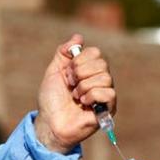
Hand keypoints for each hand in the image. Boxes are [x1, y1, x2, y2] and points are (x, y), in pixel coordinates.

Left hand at [35, 33, 116, 152]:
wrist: (50, 122)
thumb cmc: (51, 100)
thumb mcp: (53, 71)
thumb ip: (63, 53)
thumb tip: (78, 37)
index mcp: (89, 70)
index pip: (96, 52)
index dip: (79, 60)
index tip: (67, 73)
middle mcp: (99, 80)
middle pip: (102, 63)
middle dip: (80, 73)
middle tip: (70, 85)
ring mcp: (105, 95)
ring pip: (105, 78)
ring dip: (84, 87)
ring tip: (76, 97)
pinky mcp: (108, 109)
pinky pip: (109, 93)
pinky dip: (92, 96)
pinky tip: (83, 104)